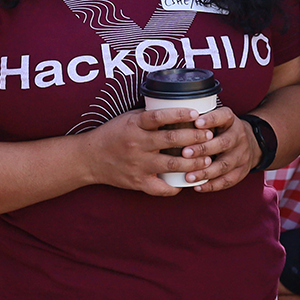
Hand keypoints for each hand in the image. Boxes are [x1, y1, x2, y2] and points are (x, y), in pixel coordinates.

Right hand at [81, 106, 210, 195]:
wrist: (90, 158)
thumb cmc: (112, 135)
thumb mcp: (128, 119)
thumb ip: (150, 117)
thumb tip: (179, 110)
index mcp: (134, 125)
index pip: (159, 116)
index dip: (179, 114)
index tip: (196, 113)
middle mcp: (136, 144)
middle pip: (170, 140)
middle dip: (194, 138)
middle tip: (209, 136)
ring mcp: (138, 164)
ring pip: (171, 164)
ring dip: (193, 162)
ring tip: (207, 159)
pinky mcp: (138, 182)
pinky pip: (161, 188)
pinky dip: (176, 187)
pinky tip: (188, 182)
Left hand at [178, 107, 259, 193]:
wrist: (250, 143)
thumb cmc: (222, 130)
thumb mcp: (216, 120)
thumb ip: (199, 121)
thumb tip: (170, 122)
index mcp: (231, 121)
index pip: (224, 116)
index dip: (211, 119)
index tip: (196, 122)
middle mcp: (238, 136)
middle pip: (223, 143)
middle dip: (203, 149)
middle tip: (185, 153)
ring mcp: (242, 155)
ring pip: (224, 165)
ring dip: (205, 172)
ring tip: (188, 177)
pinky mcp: (242, 171)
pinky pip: (227, 180)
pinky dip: (212, 185)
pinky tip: (198, 187)